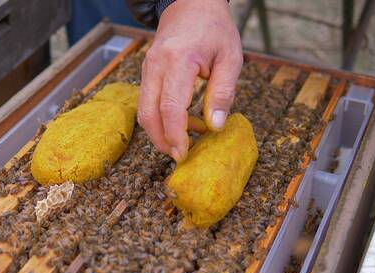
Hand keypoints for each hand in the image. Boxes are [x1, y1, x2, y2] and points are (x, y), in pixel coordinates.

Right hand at [137, 0, 242, 161]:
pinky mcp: (146, 72)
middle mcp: (155, 65)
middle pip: (148, 113)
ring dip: (159, 132)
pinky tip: (178, 123)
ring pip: (143, 110)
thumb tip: (215, 127)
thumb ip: (223, 93)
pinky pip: (146, 101)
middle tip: (180, 156)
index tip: (184, 154)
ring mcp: (147, 68)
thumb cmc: (214, 29)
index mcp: (178, 60)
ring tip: (181, 142)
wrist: (191, 3)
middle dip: (162, 140)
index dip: (176, 134)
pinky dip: (159, 118)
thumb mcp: (230, 58)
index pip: (170, 106)